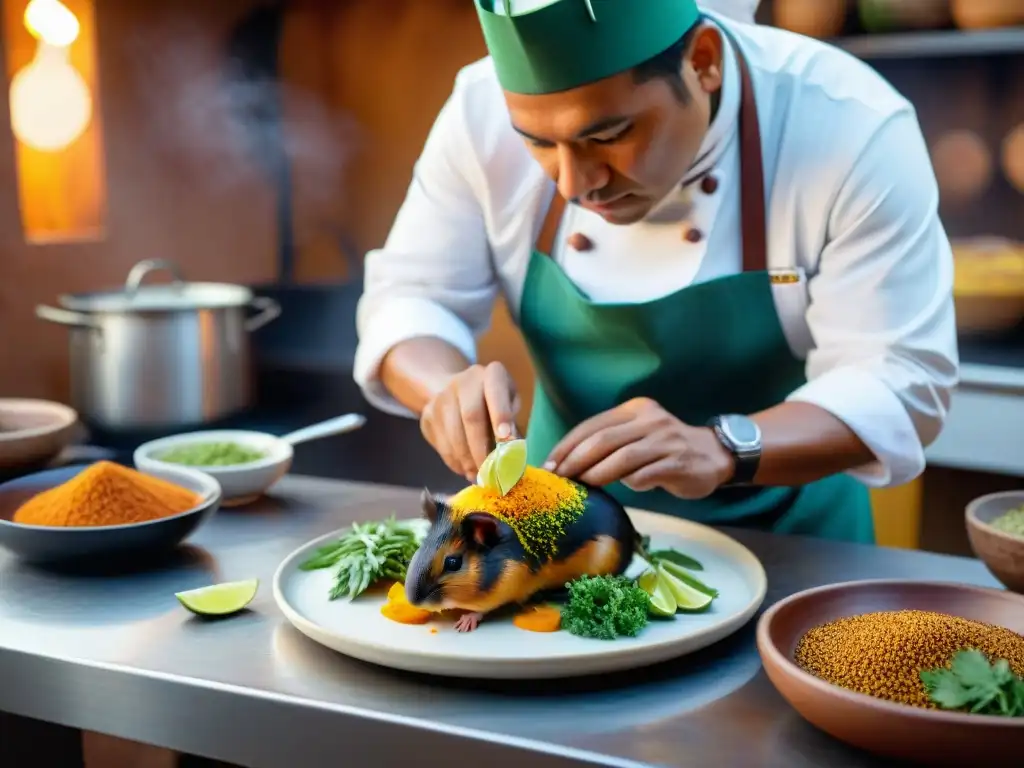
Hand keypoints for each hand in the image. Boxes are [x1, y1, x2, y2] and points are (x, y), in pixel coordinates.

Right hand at [420, 362, 519, 481]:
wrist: (454, 390)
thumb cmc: (493, 402)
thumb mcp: (509, 404)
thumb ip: (512, 424)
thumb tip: (512, 453)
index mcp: (491, 374)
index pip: (495, 392)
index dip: (501, 415)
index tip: (506, 438)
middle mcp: (463, 381)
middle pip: (471, 416)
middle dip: (481, 449)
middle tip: (490, 472)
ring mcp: (441, 398)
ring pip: (453, 434)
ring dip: (466, 460)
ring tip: (477, 476)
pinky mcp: (427, 415)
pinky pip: (440, 443)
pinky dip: (454, 461)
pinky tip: (464, 469)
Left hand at [544, 398, 735, 498]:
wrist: (714, 454)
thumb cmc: (665, 448)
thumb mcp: (638, 434)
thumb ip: (610, 442)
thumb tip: (568, 464)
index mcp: (635, 410)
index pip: (592, 425)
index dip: (568, 445)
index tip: (549, 463)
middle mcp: (650, 421)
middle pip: (603, 439)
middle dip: (575, 460)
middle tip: (559, 478)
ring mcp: (666, 441)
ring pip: (623, 457)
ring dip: (597, 474)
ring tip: (581, 487)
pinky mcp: (678, 463)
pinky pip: (646, 474)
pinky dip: (631, 483)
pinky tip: (623, 490)